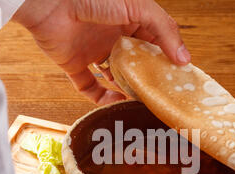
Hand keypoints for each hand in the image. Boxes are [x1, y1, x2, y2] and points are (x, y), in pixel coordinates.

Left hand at [13, 0, 190, 104]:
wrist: (50, 2)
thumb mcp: (138, 7)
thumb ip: (164, 30)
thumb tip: (184, 59)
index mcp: (130, 21)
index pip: (153, 44)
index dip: (166, 60)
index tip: (178, 78)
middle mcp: (113, 38)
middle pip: (135, 64)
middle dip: (147, 79)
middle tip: (161, 95)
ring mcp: (94, 52)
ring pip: (115, 78)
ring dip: (127, 90)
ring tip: (141, 101)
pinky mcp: (74, 65)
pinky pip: (90, 88)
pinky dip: (102, 98)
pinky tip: (116, 102)